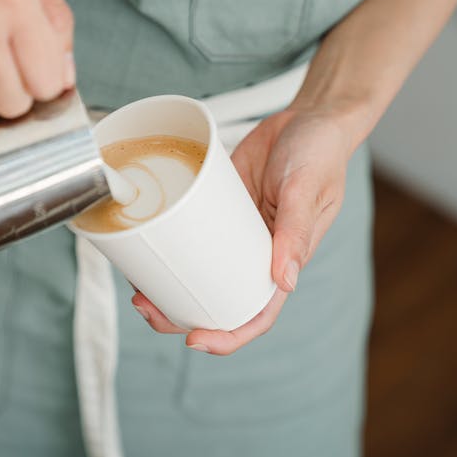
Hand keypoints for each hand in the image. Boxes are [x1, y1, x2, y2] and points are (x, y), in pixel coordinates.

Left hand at [131, 106, 355, 354]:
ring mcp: (233, 233)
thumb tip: (285, 281)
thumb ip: (296, 232)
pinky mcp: (215, 208)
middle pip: (216, 300)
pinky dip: (167, 245)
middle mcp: (256, 254)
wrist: (307, 116)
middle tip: (145, 308)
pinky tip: (143, 246)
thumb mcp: (307, 189)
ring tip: (135, 287)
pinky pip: (189, 235)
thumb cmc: (320, 153)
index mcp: (283, 262)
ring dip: (167, 286)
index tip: (194, 340)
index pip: (257, 314)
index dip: (227, 335)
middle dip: (179, 314)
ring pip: (197, 272)